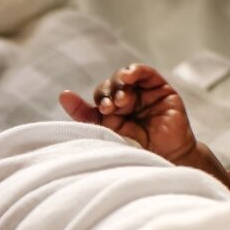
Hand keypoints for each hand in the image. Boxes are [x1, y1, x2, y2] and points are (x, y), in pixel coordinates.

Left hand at [59, 63, 197, 162]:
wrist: (166, 159)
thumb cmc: (137, 150)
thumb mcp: (107, 134)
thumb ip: (86, 116)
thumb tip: (63, 95)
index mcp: (110, 113)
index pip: (95, 99)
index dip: (86, 100)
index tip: (76, 101)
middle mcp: (126, 101)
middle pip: (108, 87)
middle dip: (106, 95)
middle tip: (108, 109)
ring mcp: (143, 94)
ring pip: (124, 78)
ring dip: (119, 85)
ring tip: (121, 100)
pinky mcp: (160, 89)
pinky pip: (146, 73)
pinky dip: (136, 71)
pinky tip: (129, 76)